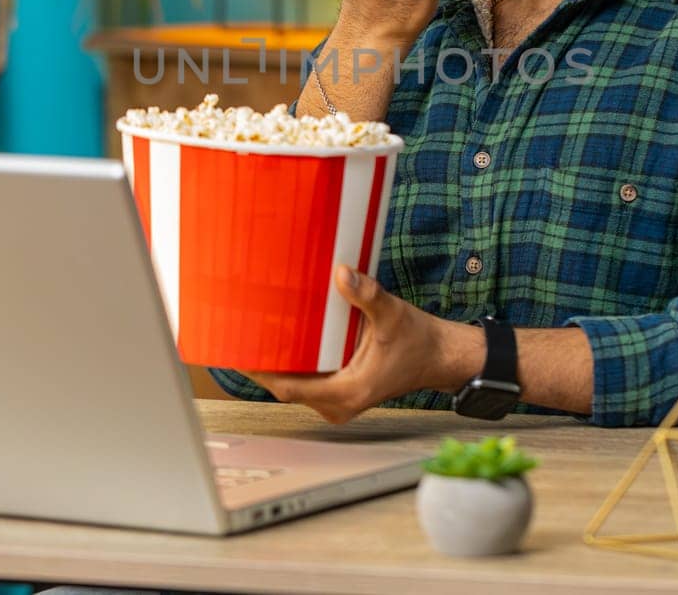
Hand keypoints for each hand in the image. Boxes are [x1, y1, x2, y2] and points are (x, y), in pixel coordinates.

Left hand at [243, 265, 478, 423]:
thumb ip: (367, 295)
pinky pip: (306, 382)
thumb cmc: (418, 340)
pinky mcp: (340, 394)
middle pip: (286, 388)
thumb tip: (341, 273)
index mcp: (347, 392)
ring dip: (276, 364)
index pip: (289, 388)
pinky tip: (281, 342)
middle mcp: (338, 404)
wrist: (439, 357)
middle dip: (262, 363)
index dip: (260, 371)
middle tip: (239, 331)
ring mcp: (338, 402)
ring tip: (253, 333)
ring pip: (294, 386)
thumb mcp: (392, 314)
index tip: (238, 350)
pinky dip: (292, 365)